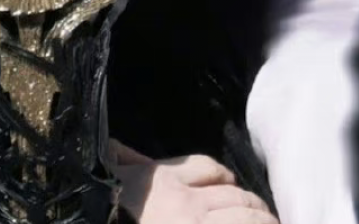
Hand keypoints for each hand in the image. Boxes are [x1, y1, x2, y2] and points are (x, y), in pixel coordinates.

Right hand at [113, 142, 276, 222]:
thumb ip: (123, 162)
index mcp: (162, 181)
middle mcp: (185, 203)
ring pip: (246, 215)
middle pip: (234, 194)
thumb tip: (113, 143)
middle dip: (251, 205)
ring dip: (262, 220)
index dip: (223, 179)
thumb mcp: (115, 184)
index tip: (231, 188)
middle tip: (263, 216)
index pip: (208, 168)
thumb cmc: (106, 211)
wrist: (95, 220)